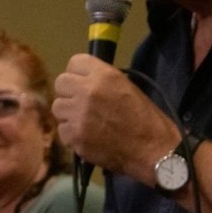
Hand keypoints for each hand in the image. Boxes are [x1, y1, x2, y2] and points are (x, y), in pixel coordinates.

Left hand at [52, 54, 178, 184]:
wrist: (153, 150)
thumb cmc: (144, 118)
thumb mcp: (126, 87)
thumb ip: (101, 81)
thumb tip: (82, 80)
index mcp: (104, 75)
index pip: (74, 62)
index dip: (78, 74)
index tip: (83, 83)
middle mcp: (88, 90)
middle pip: (61, 83)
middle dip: (69, 93)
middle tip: (81, 104)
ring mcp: (79, 114)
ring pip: (58, 107)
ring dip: (68, 114)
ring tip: (85, 122)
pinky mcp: (74, 135)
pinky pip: (62, 129)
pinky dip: (71, 135)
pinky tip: (87, 137)